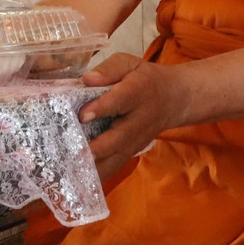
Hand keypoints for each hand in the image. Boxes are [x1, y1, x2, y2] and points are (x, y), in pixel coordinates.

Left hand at [78, 53, 195, 171]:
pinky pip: (114, 167)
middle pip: (118, 138)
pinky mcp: (130, 153)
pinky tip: (76, 180)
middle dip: (96, 148)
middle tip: (72, 153)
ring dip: (93, 168)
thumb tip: (87, 79)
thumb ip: (109, 70)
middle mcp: (137, 121)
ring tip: (69, 173)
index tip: (83, 115)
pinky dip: (97, 176)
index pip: (120, 101)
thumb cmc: (143, 78)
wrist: (174, 99)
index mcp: (136, 93)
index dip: (101, 108)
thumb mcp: (128, 64)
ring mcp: (135, 141)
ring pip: (116, 158)